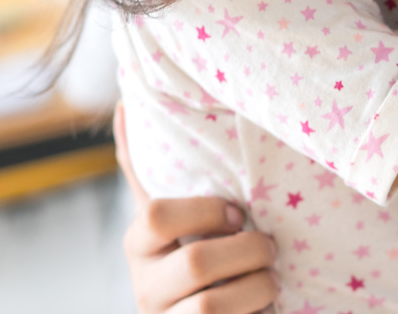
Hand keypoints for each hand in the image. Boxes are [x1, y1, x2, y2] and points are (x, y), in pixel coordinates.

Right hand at [116, 105, 278, 313]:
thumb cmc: (196, 255)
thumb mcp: (173, 218)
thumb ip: (147, 170)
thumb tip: (125, 105)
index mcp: (139, 245)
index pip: (156, 214)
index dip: (205, 210)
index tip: (237, 212)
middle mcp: (144, 287)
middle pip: (195, 263)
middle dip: (247, 252)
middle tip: (270, 248)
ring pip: (210, 306)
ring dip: (257, 288)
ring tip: (272, 280)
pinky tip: (266, 307)